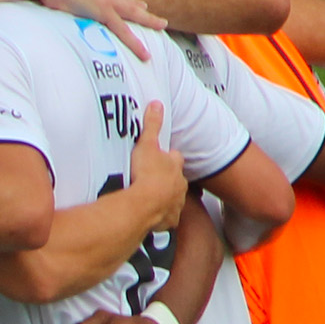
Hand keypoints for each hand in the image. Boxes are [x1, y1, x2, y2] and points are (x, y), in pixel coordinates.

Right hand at [25, 0, 163, 59]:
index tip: (133, 0)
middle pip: (127, 0)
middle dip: (140, 7)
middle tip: (152, 14)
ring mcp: (105, 0)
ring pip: (133, 13)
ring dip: (148, 20)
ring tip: (162, 25)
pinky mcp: (103, 12)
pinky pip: (124, 31)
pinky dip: (135, 43)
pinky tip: (145, 53)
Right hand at [127, 108, 185, 228]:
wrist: (145, 204)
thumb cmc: (146, 175)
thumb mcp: (146, 144)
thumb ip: (152, 125)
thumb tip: (156, 104)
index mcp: (175, 166)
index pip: (175, 158)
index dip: (168, 157)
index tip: (161, 157)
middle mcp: (180, 184)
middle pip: (177, 179)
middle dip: (168, 179)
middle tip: (154, 179)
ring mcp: (176, 203)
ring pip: (174, 199)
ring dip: (166, 198)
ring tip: (151, 199)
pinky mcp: (169, 219)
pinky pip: (167, 218)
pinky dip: (161, 216)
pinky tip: (152, 216)